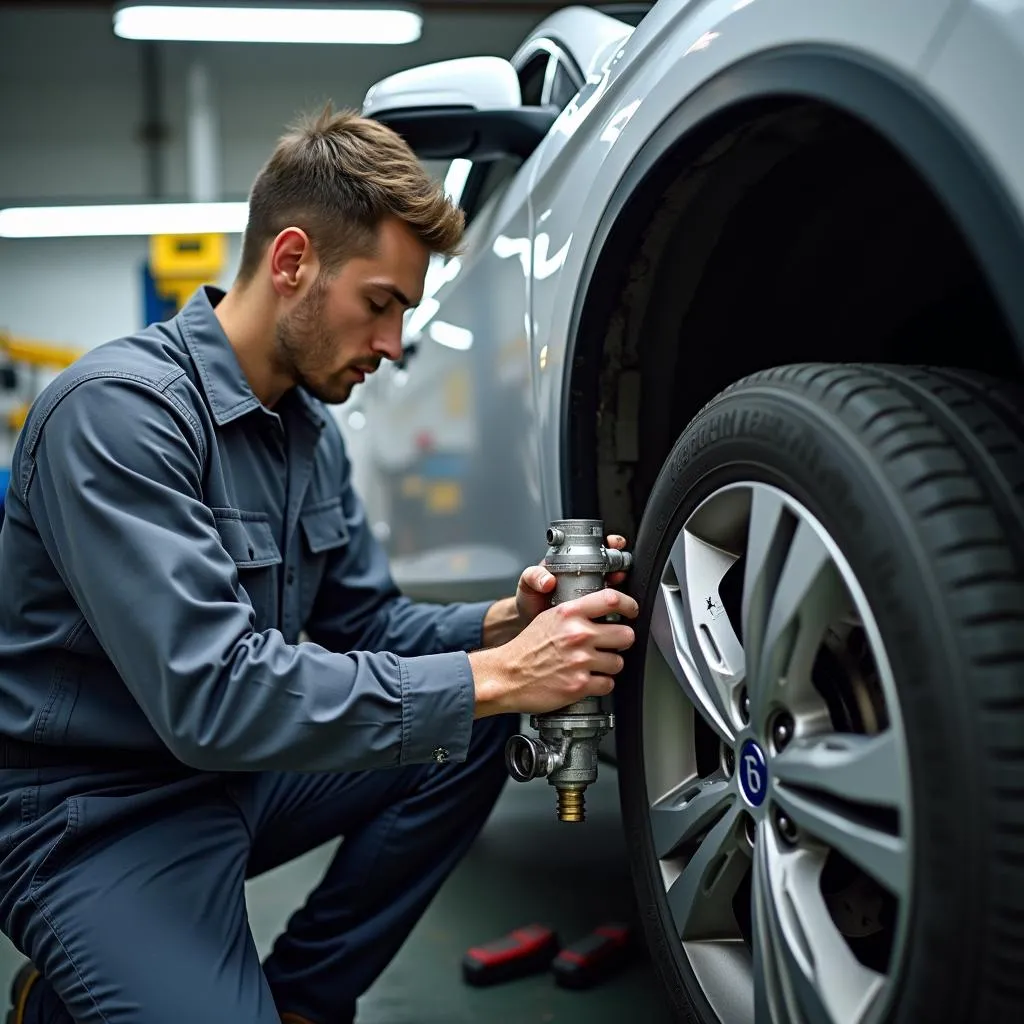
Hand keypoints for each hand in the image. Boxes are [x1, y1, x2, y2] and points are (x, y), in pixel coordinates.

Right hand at [471, 586, 639, 716]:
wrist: (506, 676)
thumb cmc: (526, 649)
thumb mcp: (549, 618)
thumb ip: (576, 612)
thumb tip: (602, 610)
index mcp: (569, 614)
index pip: (611, 599)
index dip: (629, 604)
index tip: (632, 610)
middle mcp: (577, 635)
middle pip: (625, 634)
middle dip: (621, 642)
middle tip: (611, 644)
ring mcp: (580, 661)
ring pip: (618, 662)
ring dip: (609, 666)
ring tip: (593, 665)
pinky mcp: (579, 685)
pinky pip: (608, 684)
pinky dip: (600, 684)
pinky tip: (587, 679)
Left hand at [514, 533, 630, 625]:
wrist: (533, 625)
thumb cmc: (530, 600)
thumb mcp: (527, 584)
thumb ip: (533, 576)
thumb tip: (548, 580)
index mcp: (569, 562)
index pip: (591, 547)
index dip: (605, 542)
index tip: (611, 543)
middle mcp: (583, 574)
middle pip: (608, 562)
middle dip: (619, 559)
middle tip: (620, 562)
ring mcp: (590, 591)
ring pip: (612, 581)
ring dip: (620, 578)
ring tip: (619, 578)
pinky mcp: (594, 610)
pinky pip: (608, 604)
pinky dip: (616, 602)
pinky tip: (617, 601)